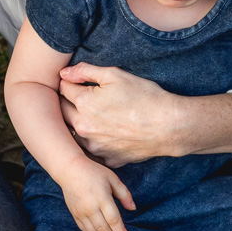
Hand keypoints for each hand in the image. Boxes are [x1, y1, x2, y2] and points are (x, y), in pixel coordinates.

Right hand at [56, 158, 134, 230]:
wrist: (69, 169)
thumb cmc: (93, 172)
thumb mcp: (112, 178)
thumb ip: (124, 194)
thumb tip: (133, 208)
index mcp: (102, 198)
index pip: (114, 221)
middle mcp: (91, 208)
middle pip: (104, 230)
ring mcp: (81, 212)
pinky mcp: (75, 214)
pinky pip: (85, 230)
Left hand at [59, 63, 176, 165]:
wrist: (169, 126)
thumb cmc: (144, 97)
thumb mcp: (115, 75)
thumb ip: (85, 71)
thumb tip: (64, 72)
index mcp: (84, 103)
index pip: (63, 89)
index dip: (70, 83)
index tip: (78, 83)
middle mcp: (83, 128)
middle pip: (62, 112)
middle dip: (68, 102)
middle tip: (85, 98)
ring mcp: (94, 146)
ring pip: (74, 133)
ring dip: (78, 124)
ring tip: (96, 116)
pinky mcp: (106, 158)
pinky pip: (92, 149)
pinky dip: (95, 142)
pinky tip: (107, 134)